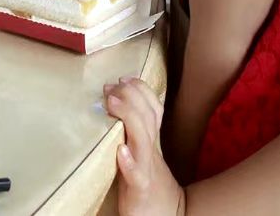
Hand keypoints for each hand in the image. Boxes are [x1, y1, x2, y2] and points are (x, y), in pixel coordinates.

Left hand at [104, 78, 184, 215]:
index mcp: (151, 139)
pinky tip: (121, 151)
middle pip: (148, 116)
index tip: (122, 78)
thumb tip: (115, 103)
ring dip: (128, 117)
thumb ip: (135, 131)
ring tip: (113, 102)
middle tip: (110, 87)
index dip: (140, 89)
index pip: (153, 106)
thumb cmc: (149, 181)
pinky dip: (130, 162)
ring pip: (143, 139)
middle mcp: (151, 149)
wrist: (168, 215)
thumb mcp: (144, 152)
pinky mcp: (140, 190)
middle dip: (130, 95)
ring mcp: (147, 169)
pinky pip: (137, 175)